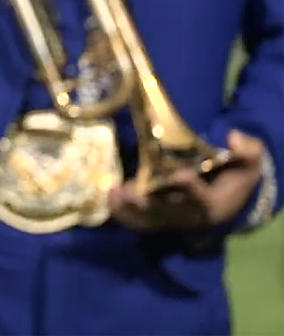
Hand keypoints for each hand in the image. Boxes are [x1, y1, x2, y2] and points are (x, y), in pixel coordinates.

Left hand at [109, 131, 265, 230]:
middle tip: (129, 191)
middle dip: (149, 202)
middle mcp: (191, 216)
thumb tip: (232, 136)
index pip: (202, 198)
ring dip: (130, 208)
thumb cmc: (235, 175)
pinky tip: (110, 200)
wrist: (227, 198)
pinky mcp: (159, 219)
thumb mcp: (249, 162)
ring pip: (150, 217)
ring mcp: (173, 220)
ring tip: (113, 194)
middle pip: (168, 210)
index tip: (180, 176)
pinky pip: (140, 222)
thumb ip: (248, 150)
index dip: (191, 188)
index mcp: (215, 204)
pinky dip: (124, 215)